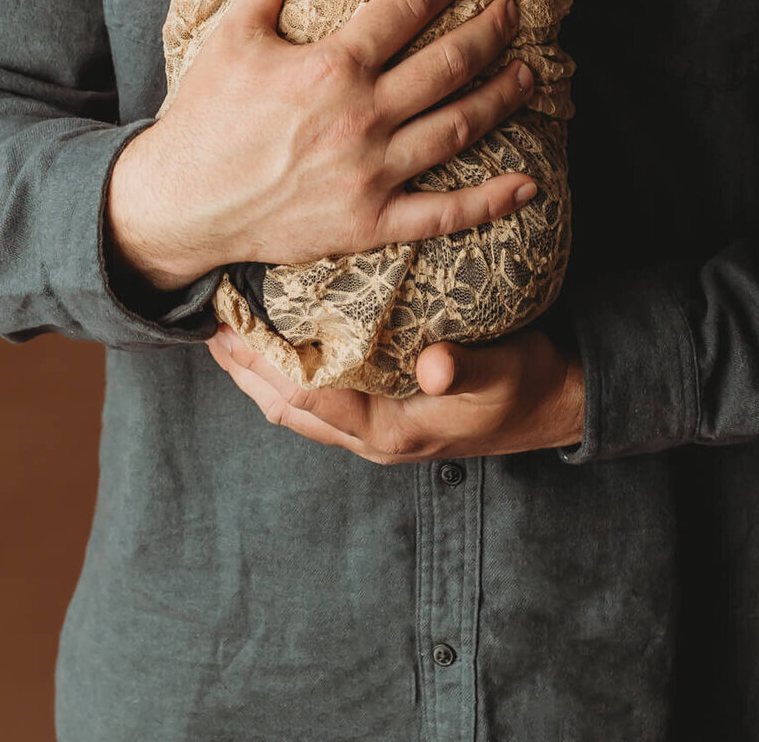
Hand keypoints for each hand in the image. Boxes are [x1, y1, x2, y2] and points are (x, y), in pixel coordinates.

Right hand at [107, 0, 535, 290]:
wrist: (181, 202)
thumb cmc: (206, 115)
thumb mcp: (233, 35)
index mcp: (333, 65)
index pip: (409, 7)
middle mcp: (362, 115)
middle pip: (450, 63)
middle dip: (490, 31)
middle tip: (514, 12)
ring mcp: (372, 172)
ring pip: (459, 128)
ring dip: (502, 97)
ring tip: (528, 73)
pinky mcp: (371, 222)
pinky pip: (444, 214)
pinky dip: (491, 201)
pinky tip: (529, 184)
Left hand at [206, 323, 585, 460]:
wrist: (551, 403)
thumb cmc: (523, 385)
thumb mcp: (500, 373)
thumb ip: (464, 367)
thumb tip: (431, 364)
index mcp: (389, 430)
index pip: (306, 398)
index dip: (262, 363)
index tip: (228, 325)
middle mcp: (371, 435)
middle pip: (285, 406)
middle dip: (243, 368)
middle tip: (208, 324)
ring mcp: (373, 427)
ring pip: (295, 406)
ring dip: (258, 372)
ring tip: (226, 332)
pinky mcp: (381, 410)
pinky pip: (317, 396)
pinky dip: (287, 371)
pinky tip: (278, 340)